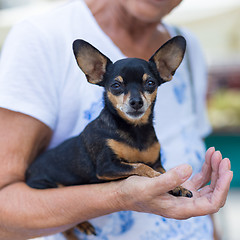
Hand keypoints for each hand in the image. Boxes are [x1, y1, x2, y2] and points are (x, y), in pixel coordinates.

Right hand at [117, 147, 232, 218]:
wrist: (124, 194)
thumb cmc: (135, 194)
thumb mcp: (150, 187)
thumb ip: (169, 180)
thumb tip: (189, 168)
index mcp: (181, 209)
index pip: (211, 204)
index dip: (222, 188)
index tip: (227, 171)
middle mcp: (186, 204)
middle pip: (212, 192)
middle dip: (219, 175)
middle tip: (220, 156)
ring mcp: (184, 195)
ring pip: (207, 184)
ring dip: (213, 169)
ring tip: (214, 153)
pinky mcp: (180, 186)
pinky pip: (198, 178)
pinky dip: (204, 167)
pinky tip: (207, 156)